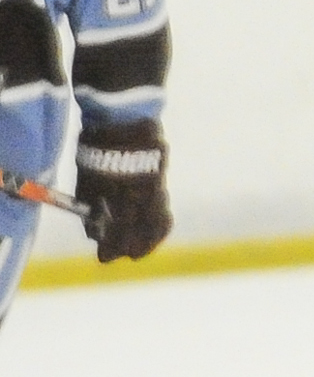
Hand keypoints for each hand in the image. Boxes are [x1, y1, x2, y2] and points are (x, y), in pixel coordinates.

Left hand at [75, 119, 171, 262]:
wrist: (125, 117)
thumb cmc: (99, 145)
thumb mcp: (88, 174)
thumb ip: (92, 202)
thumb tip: (94, 229)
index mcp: (114, 190)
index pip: (115, 226)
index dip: (111, 245)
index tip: (105, 258)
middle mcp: (136, 191)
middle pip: (136, 228)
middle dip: (131, 246)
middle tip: (127, 257)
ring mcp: (152, 186)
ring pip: (154, 220)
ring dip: (148, 239)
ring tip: (142, 251)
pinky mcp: (160, 181)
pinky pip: (162, 208)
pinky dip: (160, 224)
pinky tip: (157, 232)